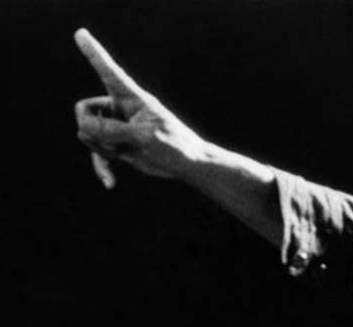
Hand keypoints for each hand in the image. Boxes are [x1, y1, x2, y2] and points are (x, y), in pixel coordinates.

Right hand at [73, 28, 207, 188]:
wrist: (188, 165)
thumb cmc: (174, 145)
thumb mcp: (144, 136)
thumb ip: (113, 131)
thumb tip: (84, 129)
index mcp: (132, 97)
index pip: (109, 72)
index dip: (93, 53)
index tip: (80, 33)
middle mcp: (121, 108)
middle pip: (85, 110)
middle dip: (92, 129)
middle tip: (115, 141)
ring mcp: (117, 127)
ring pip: (88, 134)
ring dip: (100, 149)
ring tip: (124, 155)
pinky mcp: (118, 144)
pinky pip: (97, 153)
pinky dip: (102, 166)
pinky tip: (110, 183)